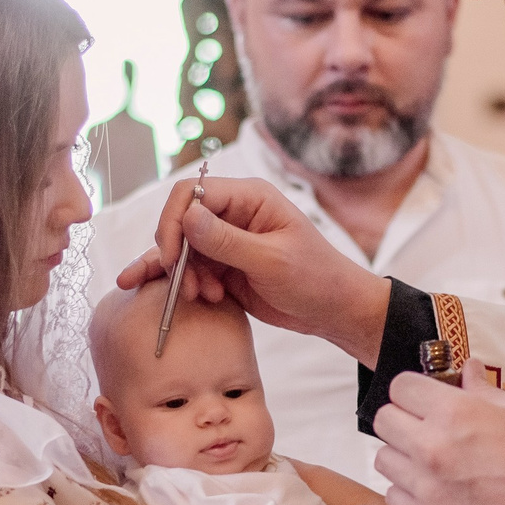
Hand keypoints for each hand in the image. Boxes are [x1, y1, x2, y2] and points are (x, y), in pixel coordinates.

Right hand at [112, 177, 389, 361]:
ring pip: (183, 248)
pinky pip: (192, 268)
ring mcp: (227, 239)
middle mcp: (234, 213)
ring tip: (206, 296)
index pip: (192, 194)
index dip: (173, 222)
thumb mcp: (271, 261)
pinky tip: (200, 298)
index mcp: (250, 198)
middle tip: (186, 286)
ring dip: (185, 274)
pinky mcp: (224, 265)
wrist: (333, 310)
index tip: (171, 257)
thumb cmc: (315, 278)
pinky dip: (190, 283)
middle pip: (181, 220)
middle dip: (176, 253)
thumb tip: (186, 216)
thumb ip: (227, 240)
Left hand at [373, 373, 504, 504]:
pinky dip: (407, 490)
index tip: (427, 397)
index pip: (401, 386)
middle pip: (384, 420)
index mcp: (455, 414)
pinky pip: (393, 495)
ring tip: (430, 461)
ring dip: (402, 454)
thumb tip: (469, 371)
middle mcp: (430, 448)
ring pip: (383, 458)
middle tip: (426, 426)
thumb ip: (488, 392)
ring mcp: (424, 488)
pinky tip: (433, 490)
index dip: (414, 388)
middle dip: (402, 416)